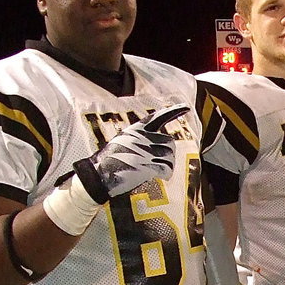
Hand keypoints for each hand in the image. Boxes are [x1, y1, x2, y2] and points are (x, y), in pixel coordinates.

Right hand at [73, 104, 188, 202]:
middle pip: (169, 142)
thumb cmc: (109, 161)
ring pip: (170, 156)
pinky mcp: (147, 165)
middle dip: (168, 153)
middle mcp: (141, 138)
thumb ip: (138, 139)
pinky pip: (167, 168)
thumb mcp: (121, 142)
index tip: (186, 108)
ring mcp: (144, 151)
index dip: (174, 112)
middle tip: (160, 162)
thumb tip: (156, 144)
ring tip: (157, 170)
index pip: (157, 117)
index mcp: (135, 130)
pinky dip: (166, 174)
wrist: (98, 176)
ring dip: (167, 164)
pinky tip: (161, 176)